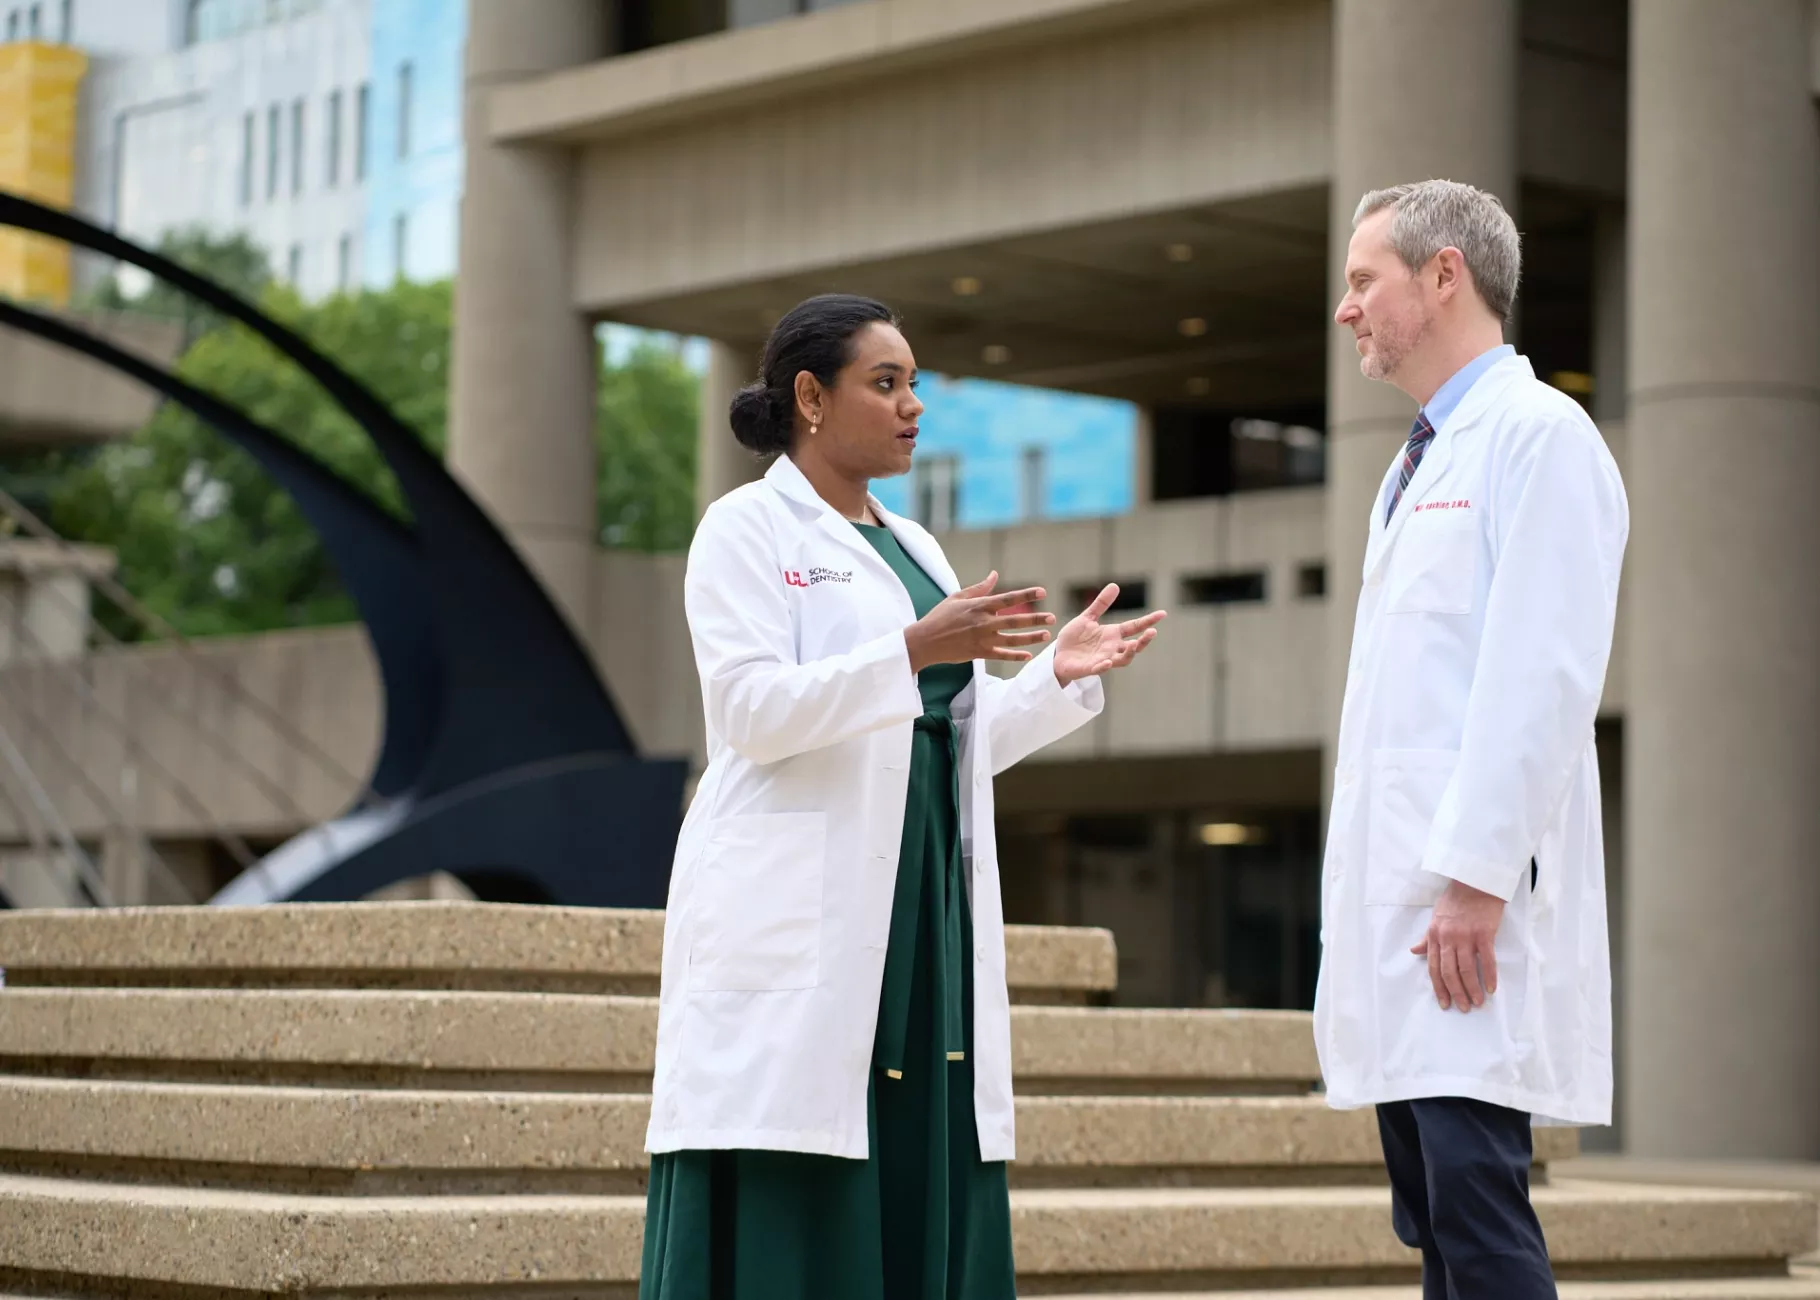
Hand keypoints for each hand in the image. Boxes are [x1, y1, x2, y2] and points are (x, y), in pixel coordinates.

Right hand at [904, 572, 1054, 671]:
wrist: (925, 641)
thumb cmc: (940, 616)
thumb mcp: (957, 597)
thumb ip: (979, 588)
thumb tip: (994, 575)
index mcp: (979, 606)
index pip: (1008, 599)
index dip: (1026, 595)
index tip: (1042, 592)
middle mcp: (983, 622)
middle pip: (1015, 620)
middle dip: (1036, 619)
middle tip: (1052, 617)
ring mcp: (982, 639)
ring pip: (1012, 639)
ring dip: (1031, 638)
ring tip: (1046, 635)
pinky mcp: (979, 653)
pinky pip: (1001, 655)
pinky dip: (1015, 656)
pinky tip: (1028, 655)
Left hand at [1052, 584, 1165, 685]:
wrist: (1058, 656)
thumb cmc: (1074, 639)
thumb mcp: (1087, 618)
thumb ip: (1101, 604)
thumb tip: (1115, 585)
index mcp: (1112, 634)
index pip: (1134, 627)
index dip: (1148, 620)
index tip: (1163, 613)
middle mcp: (1112, 648)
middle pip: (1134, 646)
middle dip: (1144, 640)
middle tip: (1152, 632)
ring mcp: (1103, 659)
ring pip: (1123, 660)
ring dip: (1129, 653)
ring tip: (1134, 645)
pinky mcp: (1089, 668)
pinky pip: (1100, 669)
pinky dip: (1104, 666)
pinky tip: (1108, 662)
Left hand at [1411, 880, 1504, 1011]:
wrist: (1475, 882)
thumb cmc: (1455, 900)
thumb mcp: (1435, 917)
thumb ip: (1427, 938)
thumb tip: (1414, 951)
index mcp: (1434, 935)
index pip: (1434, 967)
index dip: (1438, 988)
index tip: (1444, 1004)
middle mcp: (1447, 938)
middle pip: (1449, 972)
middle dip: (1455, 993)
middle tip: (1464, 1008)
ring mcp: (1465, 936)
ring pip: (1466, 969)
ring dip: (1472, 989)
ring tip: (1478, 1002)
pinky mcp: (1484, 933)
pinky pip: (1487, 959)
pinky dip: (1489, 975)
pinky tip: (1491, 988)